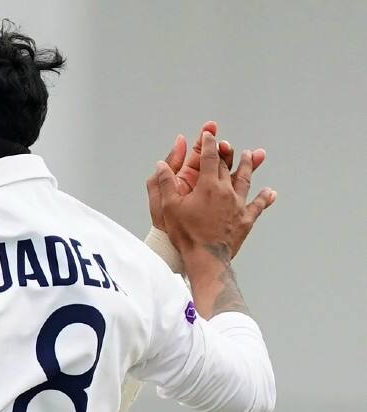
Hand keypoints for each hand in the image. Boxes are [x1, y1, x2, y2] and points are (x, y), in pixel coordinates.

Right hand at [146, 121, 265, 235]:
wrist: (206, 258)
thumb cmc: (185, 233)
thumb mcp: (167, 207)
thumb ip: (164, 183)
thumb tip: (161, 164)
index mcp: (208, 186)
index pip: (210, 158)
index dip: (208, 144)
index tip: (208, 133)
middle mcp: (227, 191)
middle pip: (228, 166)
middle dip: (226, 152)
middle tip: (226, 142)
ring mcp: (239, 205)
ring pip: (245, 180)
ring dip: (248, 166)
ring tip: (251, 155)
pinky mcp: (246, 220)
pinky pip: (258, 205)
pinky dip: (264, 198)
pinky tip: (270, 192)